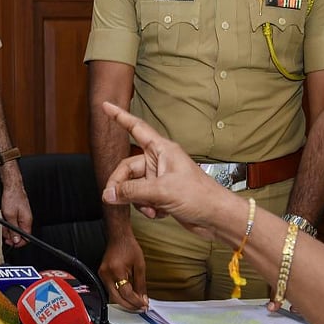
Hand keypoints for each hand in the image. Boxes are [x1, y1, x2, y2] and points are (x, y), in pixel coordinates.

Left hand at [0, 164, 31, 246]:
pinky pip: (14, 221)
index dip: (18, 243)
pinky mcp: (18, 212)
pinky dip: (8, 221)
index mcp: (27, 221)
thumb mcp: (10, 216)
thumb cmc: (12, 198)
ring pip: (15, 227)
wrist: (12, 186)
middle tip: (4, 234)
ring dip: (8, 228)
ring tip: (3, 223)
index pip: (26, 238)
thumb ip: (13, 229)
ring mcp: (22, 215)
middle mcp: (26, 219)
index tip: (11, 243)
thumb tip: (16, 240)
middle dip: (11, 235)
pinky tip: (4, 218)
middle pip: (20, 233)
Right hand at [98, 233, 147, 310]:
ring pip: (112, 296)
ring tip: (136, 303)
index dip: (136, 301)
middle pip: (116, 298)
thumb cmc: (128, 247)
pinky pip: (110, 290)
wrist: (118, 237)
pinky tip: (128, 296)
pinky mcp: (102, 275)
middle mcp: (106, 274)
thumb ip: (141, 284)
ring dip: (124, 302)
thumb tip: (143, 298)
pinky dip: (120, 295)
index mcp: (116, 271)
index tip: (144, 305)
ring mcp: (102, 275)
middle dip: (129, 305)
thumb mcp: (140, 265)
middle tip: (140, 308)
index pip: (126, 293)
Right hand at [100, 101, 237, 239]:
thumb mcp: (162, 191)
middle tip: (113, 198)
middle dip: (121, 185)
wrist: (217, 218)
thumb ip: (131, 191)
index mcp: (162, 149)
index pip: (136, 128)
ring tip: (151, 208)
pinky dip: (146, 207)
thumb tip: (109, 194)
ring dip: (137, 200)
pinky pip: (142, 197)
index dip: (119, 116)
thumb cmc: (200, 196)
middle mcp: (159, 161)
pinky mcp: (161, 193)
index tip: (106, 105)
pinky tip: (158, 212)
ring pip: (133, 186)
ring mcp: (160, 178)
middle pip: (127, 167)